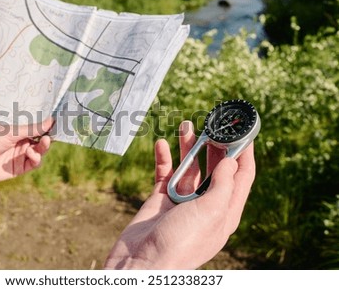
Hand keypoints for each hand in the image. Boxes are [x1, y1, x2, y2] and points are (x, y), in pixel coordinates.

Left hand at [0, 118, 53, 182]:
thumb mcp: (10, 132)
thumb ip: (31, 128)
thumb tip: (51, 120)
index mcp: (19, 130)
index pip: (38, 127)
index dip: (48, 126)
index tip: (59, 123)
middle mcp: (22, 142)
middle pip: (42, 140)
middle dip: (48, 138)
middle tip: (51, 135)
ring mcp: (21, 155)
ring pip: (40, 152)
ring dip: (43, 148)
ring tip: (42, 144)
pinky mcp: (19, 169)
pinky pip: (34, 164)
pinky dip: (36, 159)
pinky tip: (32, 154)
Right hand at [104, 121, 255, 268]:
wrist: (142, 263)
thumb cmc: (180, 243)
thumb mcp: (210, 212)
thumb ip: (223, 184)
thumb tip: (232, 161)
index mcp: (225, 211)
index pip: (242, 177)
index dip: (245, 153)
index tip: (244, 131)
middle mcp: (206, 205)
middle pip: (215, 168)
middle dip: (215, 145)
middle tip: (213, 124)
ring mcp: (182, 201)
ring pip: (189, 167)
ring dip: (188, 147)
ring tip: (186, 125)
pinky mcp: (160, 199)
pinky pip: (164, 173)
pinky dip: (163, 158)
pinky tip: (161, 144)